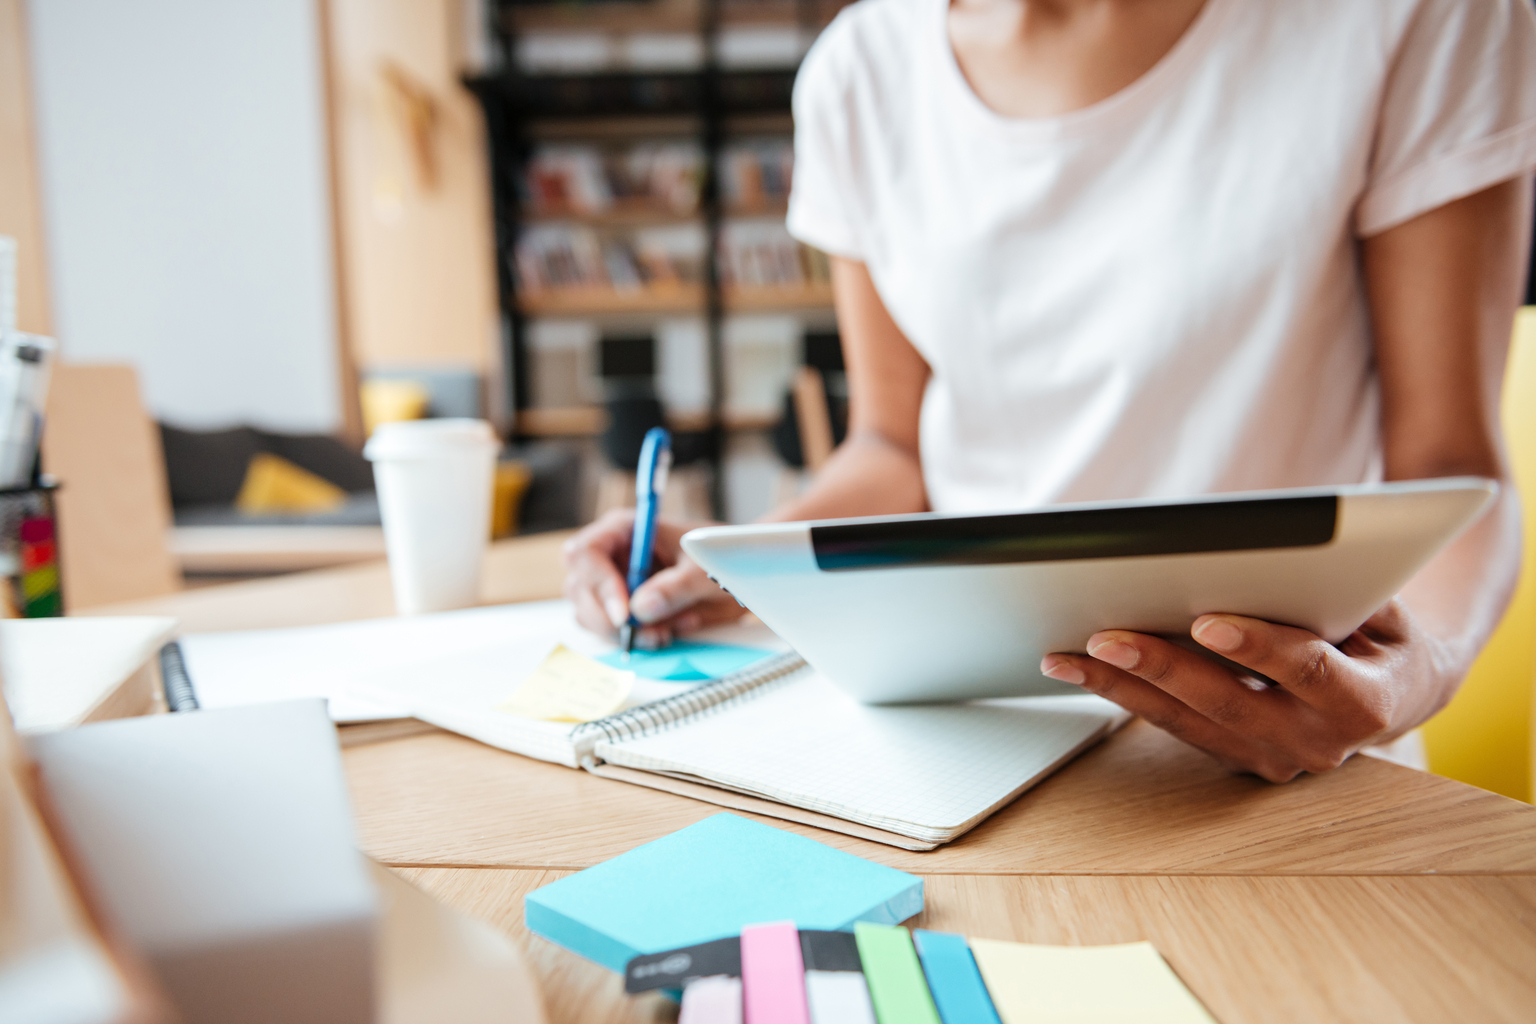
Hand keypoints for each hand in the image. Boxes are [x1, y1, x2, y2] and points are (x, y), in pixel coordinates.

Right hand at [562, 509, 744, 645]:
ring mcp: (611, 582)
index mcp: (624, 530)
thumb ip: (676, 587)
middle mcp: (610, 555)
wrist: (735, 573)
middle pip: (580, 589)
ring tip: (670, 630)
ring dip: (626, 633)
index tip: (625, 616)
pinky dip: (637, 639)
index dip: (599, 585)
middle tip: (653, 633)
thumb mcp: (704, 570)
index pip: (586, 554)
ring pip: (590, 615)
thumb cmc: (718, 558)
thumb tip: (640, 608)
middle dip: (612, 620)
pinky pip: (611, 630)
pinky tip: (672, 629)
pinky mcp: (619, 607)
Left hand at [1039, 601, 1443, 781]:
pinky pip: (1173, 726)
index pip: (1308, 671)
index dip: (1257, 648)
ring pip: (1186, 722)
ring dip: (1121, 688)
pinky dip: (1122, 696)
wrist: (1397, 689)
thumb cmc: (1382, 630)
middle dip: (1162, 669)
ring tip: (1066, 657)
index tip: (1207, 622)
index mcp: (1365, 702)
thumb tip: (1273, 552)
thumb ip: (1336, 588)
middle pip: (1228, 704)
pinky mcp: (1235, 758)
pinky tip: (1078, 669)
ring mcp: (1272, 759)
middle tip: (1105, 639)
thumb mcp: (1382, 604)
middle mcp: (1316, 743)